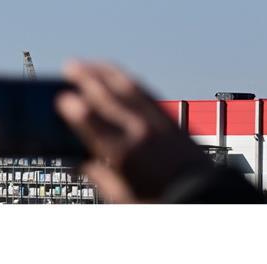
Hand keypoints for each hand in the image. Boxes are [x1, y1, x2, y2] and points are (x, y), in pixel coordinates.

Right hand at [55, 60, 210, 201]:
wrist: (204, 196)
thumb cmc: (163, 202)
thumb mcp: (124, 199)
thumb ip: (101, 178)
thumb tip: (82, 163)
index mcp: (125, 154)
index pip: (95, 124)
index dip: (76, 110)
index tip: (62, 100)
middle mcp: (141, 131)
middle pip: (109, 97)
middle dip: (87, 78)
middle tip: (69, 65)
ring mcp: (157, 121)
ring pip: (128, 87)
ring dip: (106, 72)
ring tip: (89, 64)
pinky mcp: (170, 118)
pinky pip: (146, 91)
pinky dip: (128, 80)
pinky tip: (119, 77)